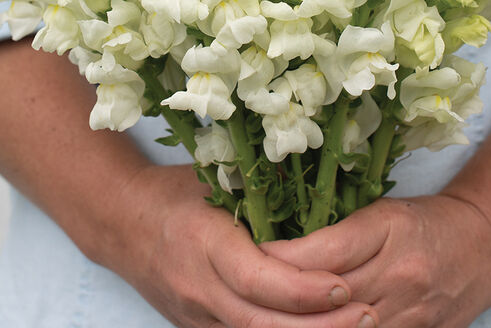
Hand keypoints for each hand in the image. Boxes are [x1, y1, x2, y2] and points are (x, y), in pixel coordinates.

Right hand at [100, 164, 379, 327]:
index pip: (260, 280)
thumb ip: (261, 187)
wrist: (119, 221)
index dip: (306, 290)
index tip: (346, 286)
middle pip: (264, 324)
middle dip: (321, 327)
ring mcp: (196, 315)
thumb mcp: (214, 178)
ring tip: (357, 327)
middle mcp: (199, 287)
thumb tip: (320, 182)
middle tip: (371, 316)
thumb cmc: (172, 191)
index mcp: (205, 243)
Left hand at [261, 194, 490, 327]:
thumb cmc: (424, 219)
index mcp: (388, 230)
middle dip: (284, 299)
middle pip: (329, 296)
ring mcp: (411, 313)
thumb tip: (280, 253)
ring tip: (270, 315)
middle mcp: (400, 275)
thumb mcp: (381, 212)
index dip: (281, 259)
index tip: (249, 257)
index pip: (324, 251)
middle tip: (246, 294)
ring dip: (306, 323)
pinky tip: (308, 327)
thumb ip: (338, 233)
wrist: (483, 245)